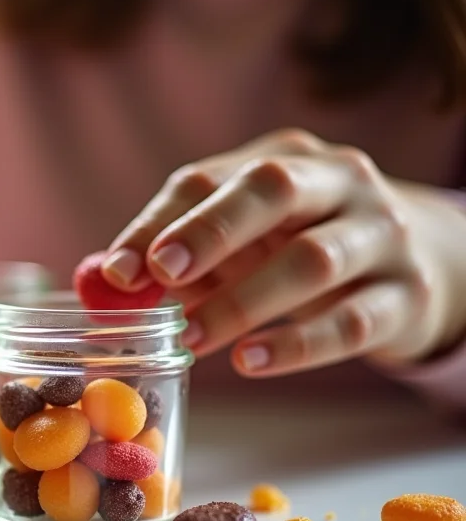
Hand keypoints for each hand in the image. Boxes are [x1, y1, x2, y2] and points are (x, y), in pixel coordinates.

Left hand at [102, 129, 442, 375]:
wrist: (419, 267)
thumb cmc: (301, 247)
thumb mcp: (243, 239)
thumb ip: (175, 254)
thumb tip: (101, 279)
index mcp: (285, 159)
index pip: (209, 180)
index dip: (158, 223)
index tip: (119, 272)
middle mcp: (340, 183)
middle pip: (273, 190)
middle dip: (211, 231)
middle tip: (163, 273)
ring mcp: (382, 236)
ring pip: (313, 261)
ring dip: (243, 302)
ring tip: (192, 338)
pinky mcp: (406, 297)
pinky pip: (351, 321)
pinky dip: (297, 344)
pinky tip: (250, 361)